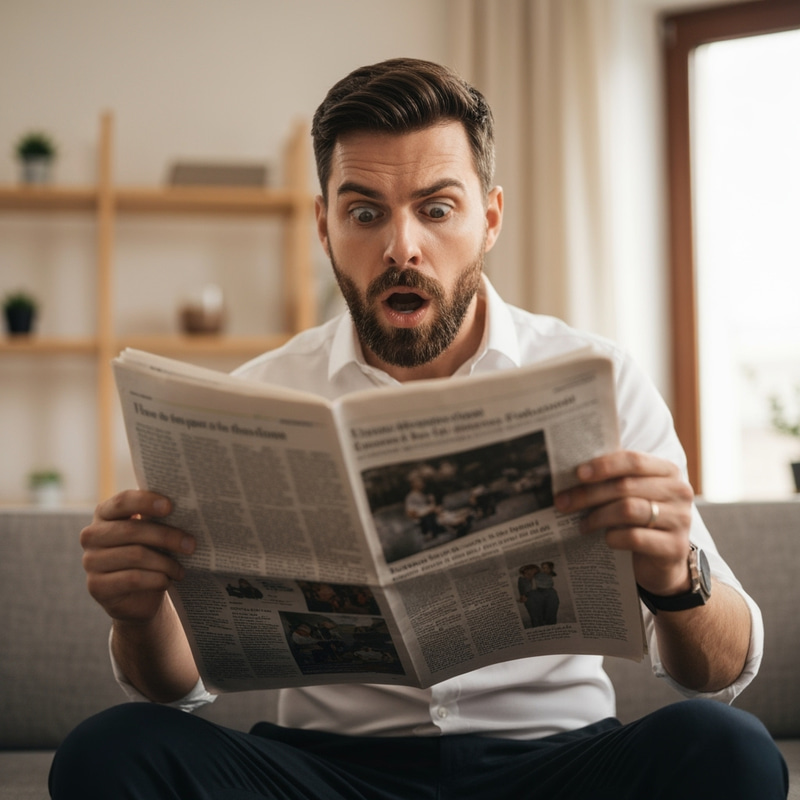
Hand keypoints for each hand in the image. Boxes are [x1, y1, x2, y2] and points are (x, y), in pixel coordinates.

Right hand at [80, 490, 194, 624]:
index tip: (170, 507)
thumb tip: (186, 507)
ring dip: (165, 563)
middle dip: (166, 536)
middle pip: (132, 530)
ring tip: (181, 569)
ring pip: (135, 555)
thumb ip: (159, 518)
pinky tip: (167, 581)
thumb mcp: (152, 533)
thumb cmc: (149, 554)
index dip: (146, 501)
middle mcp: (92, 535)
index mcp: (105, 513)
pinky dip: (156, 579)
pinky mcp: (96, 586)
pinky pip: (132, 579)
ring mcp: (90, 561)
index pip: (123, 501)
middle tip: (191, 544)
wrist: (138, 596)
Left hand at [554, 451, 694, 596]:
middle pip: (625, 486)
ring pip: (628, 510)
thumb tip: (572, 475)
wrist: (664, 563)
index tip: (577, 474)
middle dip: (588, 494)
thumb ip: (613, 480)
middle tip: (563, 502)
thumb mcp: (633, 495)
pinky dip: (614, 537)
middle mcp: (678, 491)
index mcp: (667, 471)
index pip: (633, 460)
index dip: (603, 465)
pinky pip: (634, 537)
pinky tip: (605, 539)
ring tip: (582, 524)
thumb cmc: (642, 521)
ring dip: (597, 517)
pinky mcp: (674, 547)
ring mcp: (680, 519)